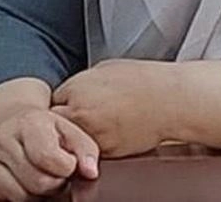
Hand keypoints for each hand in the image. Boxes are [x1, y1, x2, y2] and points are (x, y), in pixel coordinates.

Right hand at [0, 108, 99, 200]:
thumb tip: (90, 172)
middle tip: (54, 172)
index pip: (49, 158)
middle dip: (53, 183)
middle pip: (38, 182)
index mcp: (30, 121)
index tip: (68, 163)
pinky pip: (4, 197)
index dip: (66, 168)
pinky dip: (18, 193)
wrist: (12, 124)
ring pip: (21, 195)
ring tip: (39, 174)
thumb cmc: (46, 131)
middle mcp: (3, 135)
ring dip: (36, 192)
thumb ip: (85, 151)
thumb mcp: (69, 132)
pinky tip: (22, 178)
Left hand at [51, 59, 178, 157]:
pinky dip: (96, 144)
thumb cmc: (141, 80)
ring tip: (99, 123)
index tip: (68, 104)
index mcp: (76, 90)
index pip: (51, 101)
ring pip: (71, 141)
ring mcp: (92, 135)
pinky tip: (111, 131)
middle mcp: (79, 114)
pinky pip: (91, 150)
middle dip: (62, 122)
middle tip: (78, 117)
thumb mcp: (103, 70)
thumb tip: (72, 92)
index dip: (60, 103)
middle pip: (54, 124)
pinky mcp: (107, 151)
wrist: (169, 100)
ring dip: (77, 135)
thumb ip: (81, 83)